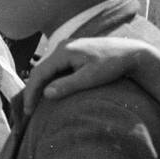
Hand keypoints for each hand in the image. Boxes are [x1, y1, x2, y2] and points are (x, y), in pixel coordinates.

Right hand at [23, 36, 159, 119]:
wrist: (132, 53)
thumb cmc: (113, 65)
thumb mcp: (91, 78)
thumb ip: (68, 85)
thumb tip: (46, 93)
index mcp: (64, 51)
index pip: (39, 73)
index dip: (31, 92)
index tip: (28, 111)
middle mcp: (62, 46)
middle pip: (39, 70)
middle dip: (31, 91)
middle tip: (28, 111)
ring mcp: (67, 48)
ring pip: (46, 69)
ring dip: (39, 86)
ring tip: (35, 104)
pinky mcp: (73, 53)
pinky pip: (54, 68)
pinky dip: (48, 80)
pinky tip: (49, 92)